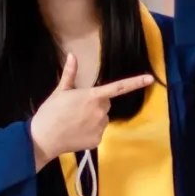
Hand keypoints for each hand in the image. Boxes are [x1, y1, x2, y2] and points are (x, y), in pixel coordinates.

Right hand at [30, 54, 153, 169]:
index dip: (135, 82)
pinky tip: (76, 133)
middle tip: (78, 109)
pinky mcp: (97, 140)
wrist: (44, 138)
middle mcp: (100, 111)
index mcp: (93, 96)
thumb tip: (73, 55)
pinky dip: (90, 133)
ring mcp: (100, 127)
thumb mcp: (60, 91)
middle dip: (96, 104)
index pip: (119, 87)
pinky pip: (98, 133)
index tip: (150, 79)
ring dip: (94, 119)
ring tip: (75, 122)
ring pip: (102, 119)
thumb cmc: (51, 112)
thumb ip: (70, 74)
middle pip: (106, 104)